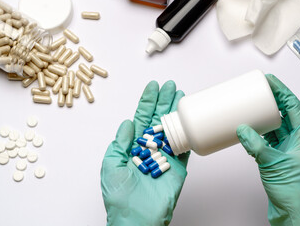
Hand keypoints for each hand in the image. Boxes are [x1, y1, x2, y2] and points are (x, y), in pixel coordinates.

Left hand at [101, 81, 189, 225]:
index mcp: (133, 147)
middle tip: (170, 86)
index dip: (147, 102)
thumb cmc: (120, 198)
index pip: (141, 119)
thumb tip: (127, 123)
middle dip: (164, 101)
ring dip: (176, 111)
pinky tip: (188, 118)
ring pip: (172, 128)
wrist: (138, 219)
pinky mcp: (177, 166)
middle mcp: (149, 148)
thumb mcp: (111, 166)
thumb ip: (119, 143)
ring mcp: (164, 156)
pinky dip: (187, 131)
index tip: (152, 87)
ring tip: (180, 95)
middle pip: (158, 119)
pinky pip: (184, 145)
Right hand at [237, 74, 299, 225]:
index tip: (270, 82)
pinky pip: (268, 138)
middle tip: (259, 90)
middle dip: (272, 101)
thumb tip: (243, 129)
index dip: (282, 92)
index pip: (294, 107)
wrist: (292, 212)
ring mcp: (289, 148)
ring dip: (264, 117)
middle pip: (285, 113)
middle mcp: (299, 141)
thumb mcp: (273, 163)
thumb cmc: (293, 191)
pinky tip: (249, 130)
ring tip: (252, 107)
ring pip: (276, 126)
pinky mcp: (279, 156)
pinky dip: (258, 133)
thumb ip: (256, 145)